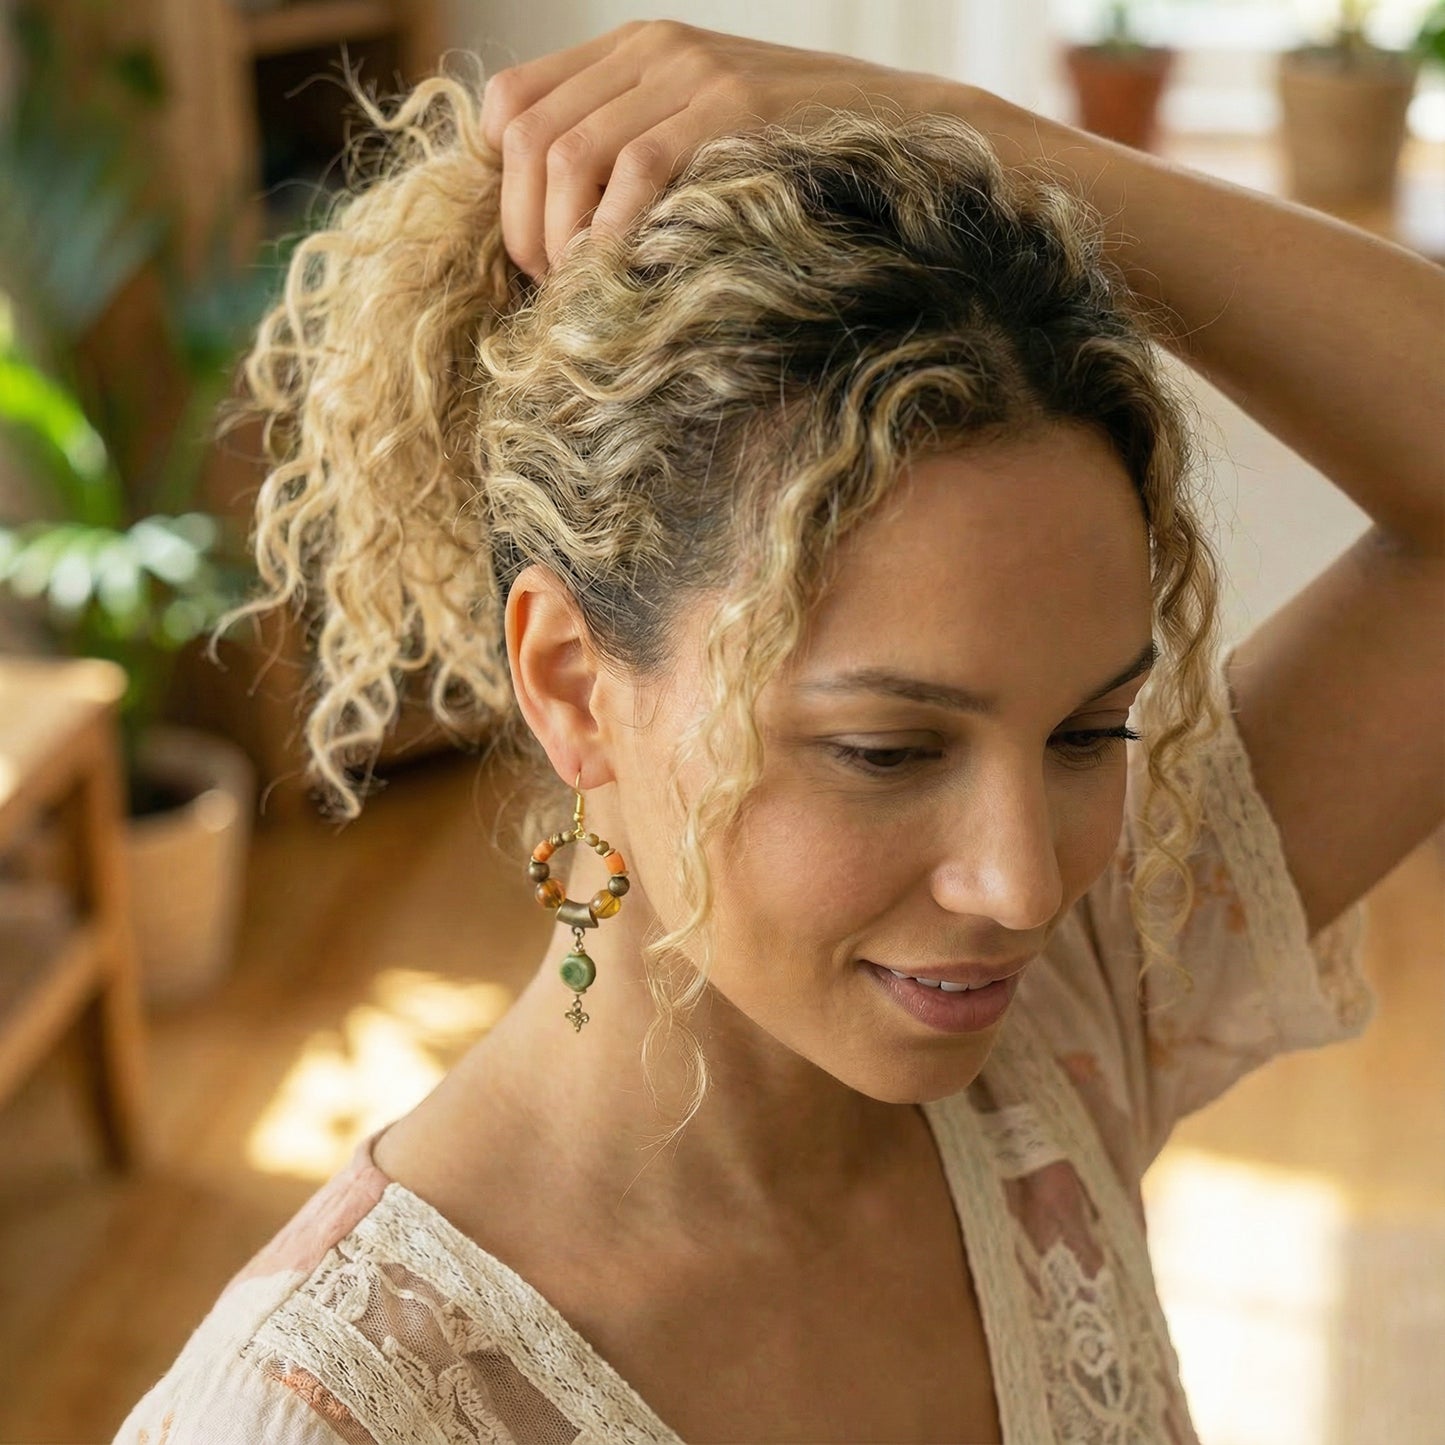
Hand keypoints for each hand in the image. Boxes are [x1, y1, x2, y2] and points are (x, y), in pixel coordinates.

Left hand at [478, 20, 941, 279]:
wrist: (901, 128)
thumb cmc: (796, 159)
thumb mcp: (700, 139)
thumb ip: (631, 157)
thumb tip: (554, 232)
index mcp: (632, 50)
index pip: (510, 102)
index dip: (501, 185)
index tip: (533, 248)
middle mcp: (651, 48)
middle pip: (527, 134)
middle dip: (522, 226)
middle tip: (551, 284)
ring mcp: (691, 72)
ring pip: (569, 153)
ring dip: (560, 237)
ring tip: (583, 287)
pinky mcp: (730, 108)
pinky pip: (636, 171)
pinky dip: (613, 233)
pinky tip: (623, 271)